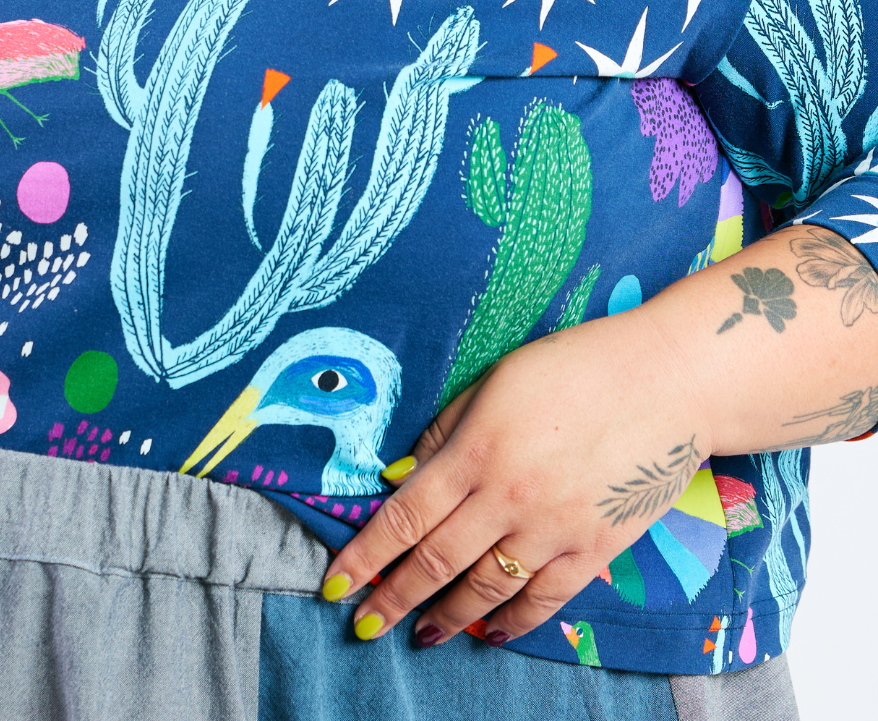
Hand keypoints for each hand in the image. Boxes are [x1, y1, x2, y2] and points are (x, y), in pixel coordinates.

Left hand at [320, 305, 710, 647]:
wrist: (667, 380)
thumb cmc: (575, 368)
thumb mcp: (495, 382)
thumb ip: (444, 432)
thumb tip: (401, 479)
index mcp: (477, 448)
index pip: (405, 515)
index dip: (365, 556)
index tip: (335, 586)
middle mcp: (508, 496)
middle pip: (435, 561)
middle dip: (393, 598)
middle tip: (364, 624)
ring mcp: (554, 529)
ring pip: (485, 589)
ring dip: (446, 617)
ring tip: (422, 634)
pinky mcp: (595, 550)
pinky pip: (544, 601)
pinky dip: (512, 622)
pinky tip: (489, 632)